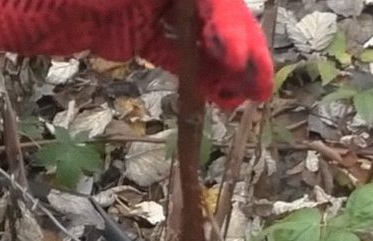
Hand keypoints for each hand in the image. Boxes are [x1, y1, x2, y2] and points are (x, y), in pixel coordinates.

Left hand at [0, 0, 272, 108]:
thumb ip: (148, 1)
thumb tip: (198, 7)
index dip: (227, 22)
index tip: (234, 55)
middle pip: (208, 12)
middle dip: (235, 46)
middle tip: (254, 85)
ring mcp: (139, 4)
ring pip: (194, 34)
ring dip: (222, 65)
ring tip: (244, 99)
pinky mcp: (119, 32)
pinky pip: (168, 51)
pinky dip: (193, 72)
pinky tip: (217, 95)